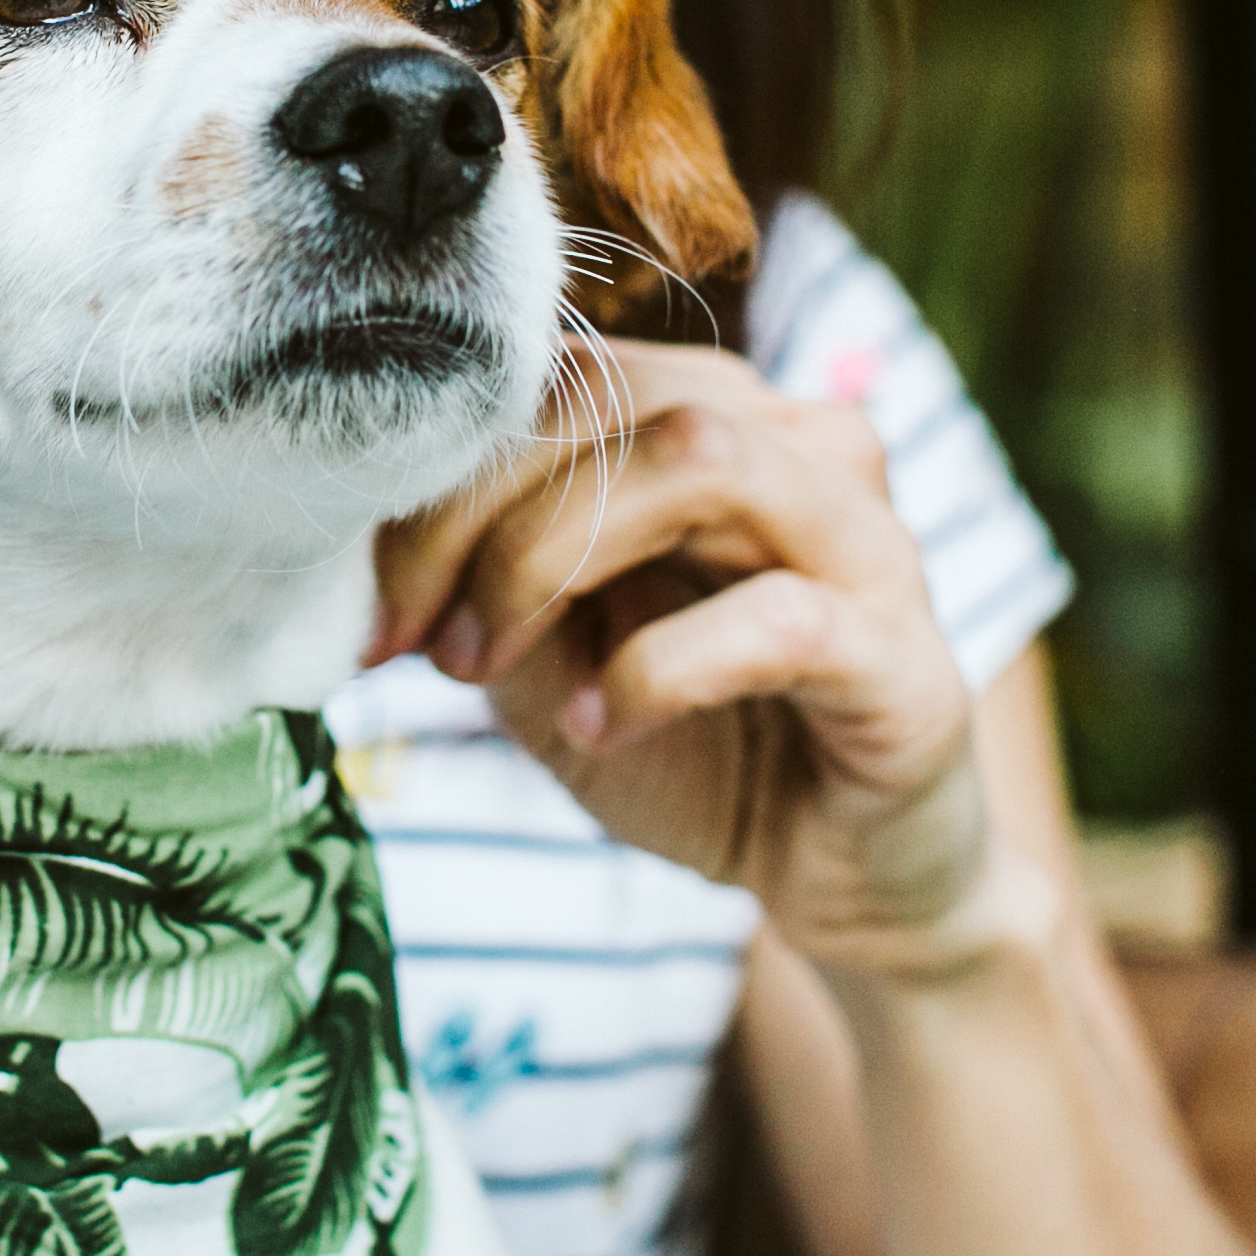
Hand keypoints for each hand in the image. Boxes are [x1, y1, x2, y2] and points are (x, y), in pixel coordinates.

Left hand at [372, 340, 1047, 978]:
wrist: (838, 876)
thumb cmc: (692, 748)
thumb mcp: (550, 658)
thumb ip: (479, 583)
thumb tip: (349, 541)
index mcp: (713, 419)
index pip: (554, 379)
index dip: (439, 475)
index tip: (368, 601)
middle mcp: (801, 444)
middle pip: (611, 398)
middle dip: (477, 515)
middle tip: (411, 640)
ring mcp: (867, 538)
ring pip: (699, 460)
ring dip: (552, 561)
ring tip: (483, 666)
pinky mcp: (906, 653)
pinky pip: (778, 618)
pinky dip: (660, 669)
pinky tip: (604, 726)